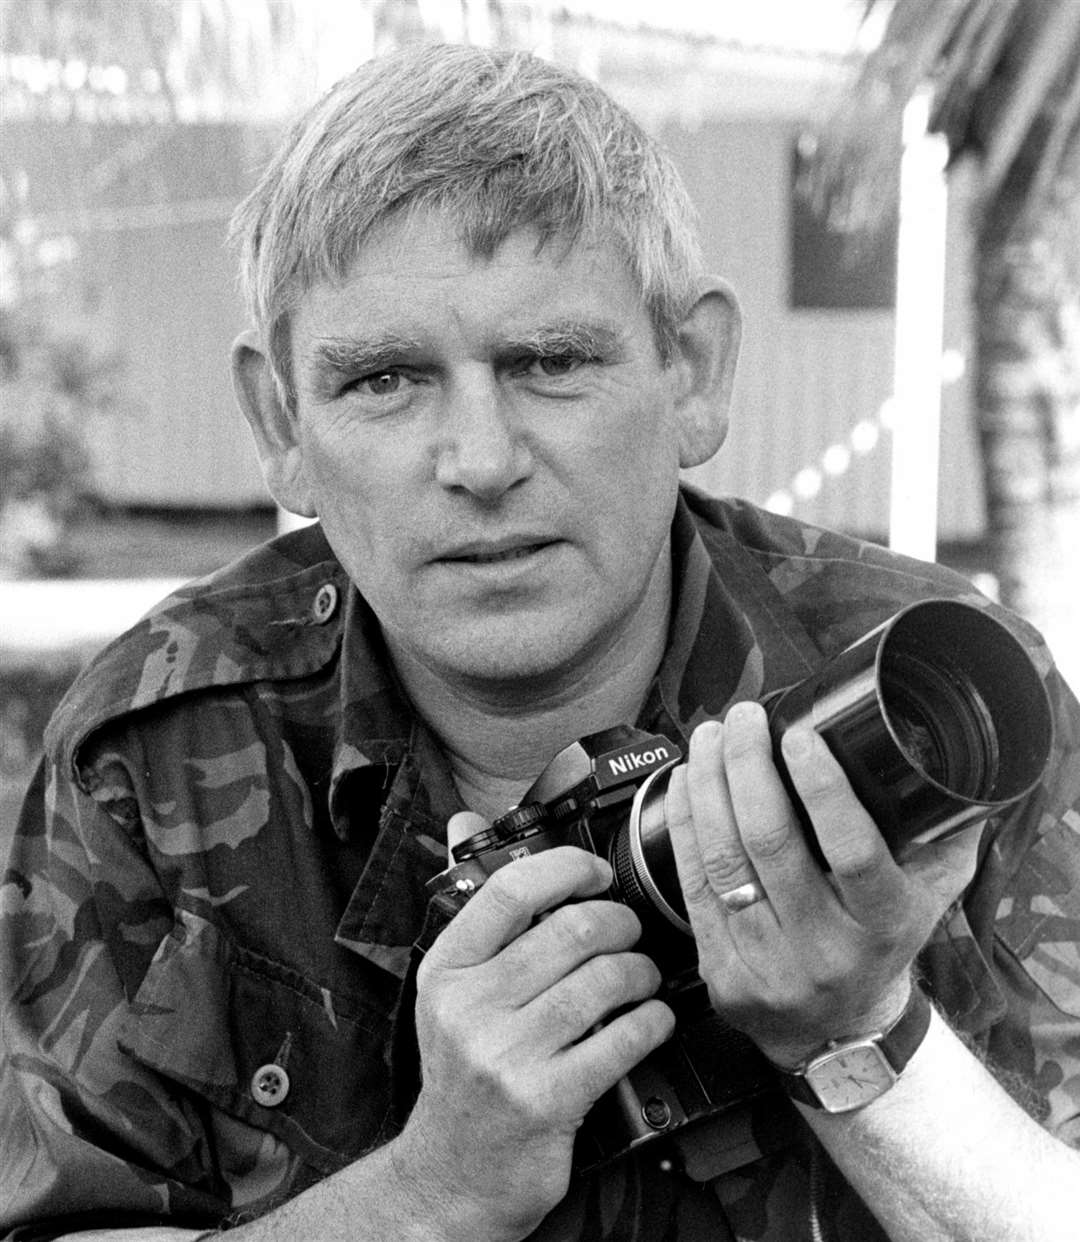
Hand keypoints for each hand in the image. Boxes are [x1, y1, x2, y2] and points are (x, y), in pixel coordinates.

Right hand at [394, 843, 674, 1241]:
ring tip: (643, 976)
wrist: (455, 1171)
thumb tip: (459, 820)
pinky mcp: (546, 1099)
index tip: (594, 872)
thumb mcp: (449, 988)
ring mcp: (505, 1055)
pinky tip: (653, 1018)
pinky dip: (652, 1020)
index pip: (508, 890)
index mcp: (446, 968)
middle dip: (619, 924)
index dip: (565, 867)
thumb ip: (470, 909)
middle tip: (630, 933)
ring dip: (641, 971)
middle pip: (570, 930)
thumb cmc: (464, 1069)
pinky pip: (622, 1039)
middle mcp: (468, 1007)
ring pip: (603, 980)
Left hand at [665, 702, 981, 1065]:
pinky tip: (684, 783)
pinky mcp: (720, 970)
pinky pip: (693, 884)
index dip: (822, 789)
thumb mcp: (929, 899)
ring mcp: (767, 964)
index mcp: (883, 924)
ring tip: (708, 738)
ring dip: (708, 786)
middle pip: (771, 843)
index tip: (799, 736)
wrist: (836, 1033)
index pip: (852, 850)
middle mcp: (824, 948)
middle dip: (747, 767)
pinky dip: (684, 824)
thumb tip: (946, 769)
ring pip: (724, 859)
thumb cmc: (880, 945)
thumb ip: (942, 837)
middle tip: (741, 719)